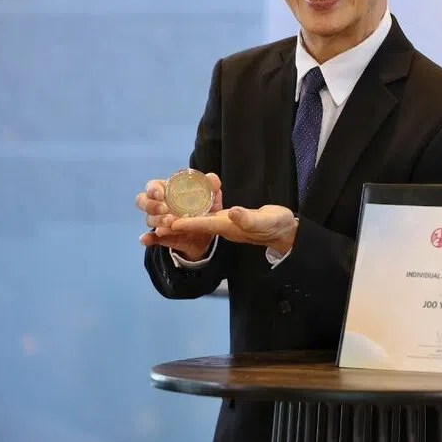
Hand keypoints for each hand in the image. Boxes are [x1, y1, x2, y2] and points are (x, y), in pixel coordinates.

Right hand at [136, 173, 221, 259]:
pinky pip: (150, 238)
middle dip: (152, 205)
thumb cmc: (206, 207)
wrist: (209, 232)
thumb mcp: (211, 195)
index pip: (152, 186)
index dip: (153, 189)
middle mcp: (159, 205)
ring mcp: (158, 221)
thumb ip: (211, 184)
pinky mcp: (161, 237)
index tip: (161, 194)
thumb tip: (211, 178)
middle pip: (143, 201)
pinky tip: (146, 239)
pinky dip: (147, 238)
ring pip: (149, 219)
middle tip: (166, 209)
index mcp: (167, 190)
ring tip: (171, 222)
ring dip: (158, 220)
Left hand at [169, 204, 298, 254]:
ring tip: (163, 217)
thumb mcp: (265, 220)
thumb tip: (233, 212)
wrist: (285, 232)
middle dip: (178, 225)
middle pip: (197, 226)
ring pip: (200, 223)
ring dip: (182, 221)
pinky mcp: (230, 220)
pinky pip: (208, 218)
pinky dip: (195, 216)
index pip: (205, 225)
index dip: (187, 224)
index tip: (169, 223)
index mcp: (231, 226)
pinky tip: (186, 210)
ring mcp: (226, 224)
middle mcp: (225, 227)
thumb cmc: (277, 225)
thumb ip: (249, 218)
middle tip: (156, 222)